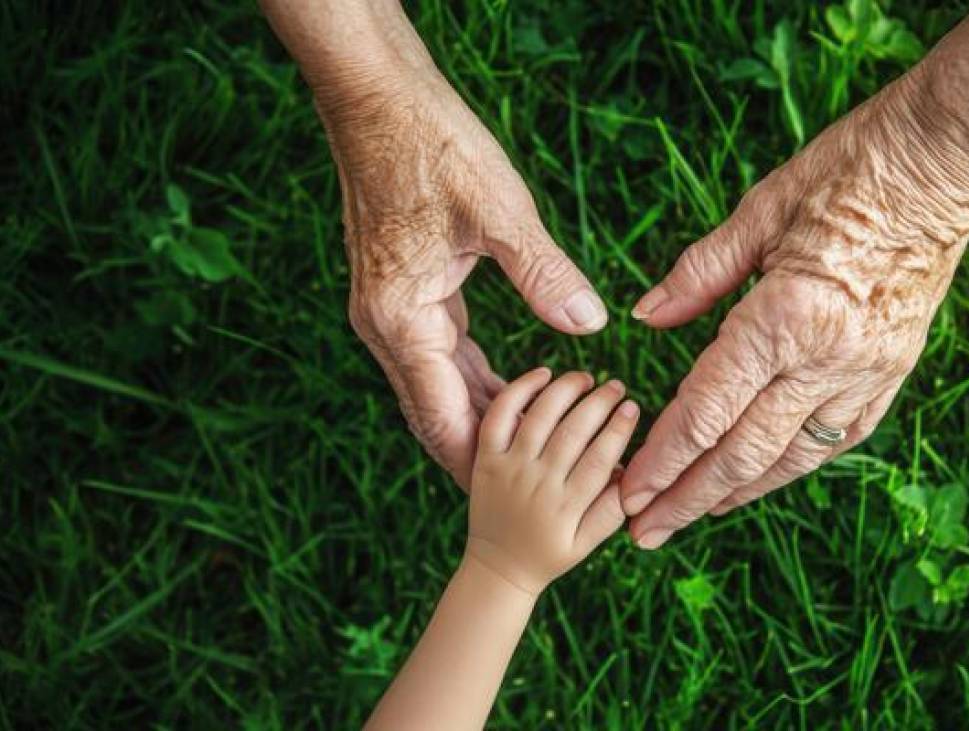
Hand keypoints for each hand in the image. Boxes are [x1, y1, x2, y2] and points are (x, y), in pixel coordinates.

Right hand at [317, 60, 607, 485]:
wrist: (376, 100)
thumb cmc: (431, 146)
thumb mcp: (497, 210)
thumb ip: (543, 273)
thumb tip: (591, 327)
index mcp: (400, 319)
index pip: (441, 418)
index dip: (483, 464)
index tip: (520, 502)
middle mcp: (387, 326)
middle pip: (437, 414)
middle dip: (488, 454)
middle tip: (539, 492)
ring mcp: (391, 311)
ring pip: (439, 387)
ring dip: (486, 417)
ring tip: (539, 455)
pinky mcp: (403, 293)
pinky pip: (441, 355)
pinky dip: (478, 378)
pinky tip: (519, 390)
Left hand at [466, 369, 638, 594]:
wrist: (497, 568)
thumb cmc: (550, 554)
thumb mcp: (588, 543)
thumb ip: (612, 511)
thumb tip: (634, 473)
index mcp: (566, 507)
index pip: (600, 458)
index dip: (619, 428)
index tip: (633, 407)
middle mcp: (537, 485)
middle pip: (573, 432)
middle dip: (600, 403)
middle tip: (617, 386)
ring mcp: (508, 470)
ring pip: (539, 418)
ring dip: (566, 391)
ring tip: (586, 379)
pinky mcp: (485, 459)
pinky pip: (499, 416)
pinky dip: (520, 390)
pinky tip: (543, 374)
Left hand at [621, 74, 968, 547]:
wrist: (944, 164)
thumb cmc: (849, 171)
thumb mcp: (762, 210)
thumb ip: (700, 273)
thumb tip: (647, 318)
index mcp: (785, 317)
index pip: (708, 410)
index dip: (663, 458)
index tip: (629, 493)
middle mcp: (828, 359)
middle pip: (744, 452)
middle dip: (688, 497)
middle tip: (644, 533)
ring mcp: (867, 371)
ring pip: (793, 457)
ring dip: (739, 491)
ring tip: (695, 514)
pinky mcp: (893, 370)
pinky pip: (840, 438)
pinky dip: (796, 463)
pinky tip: (765, 476)